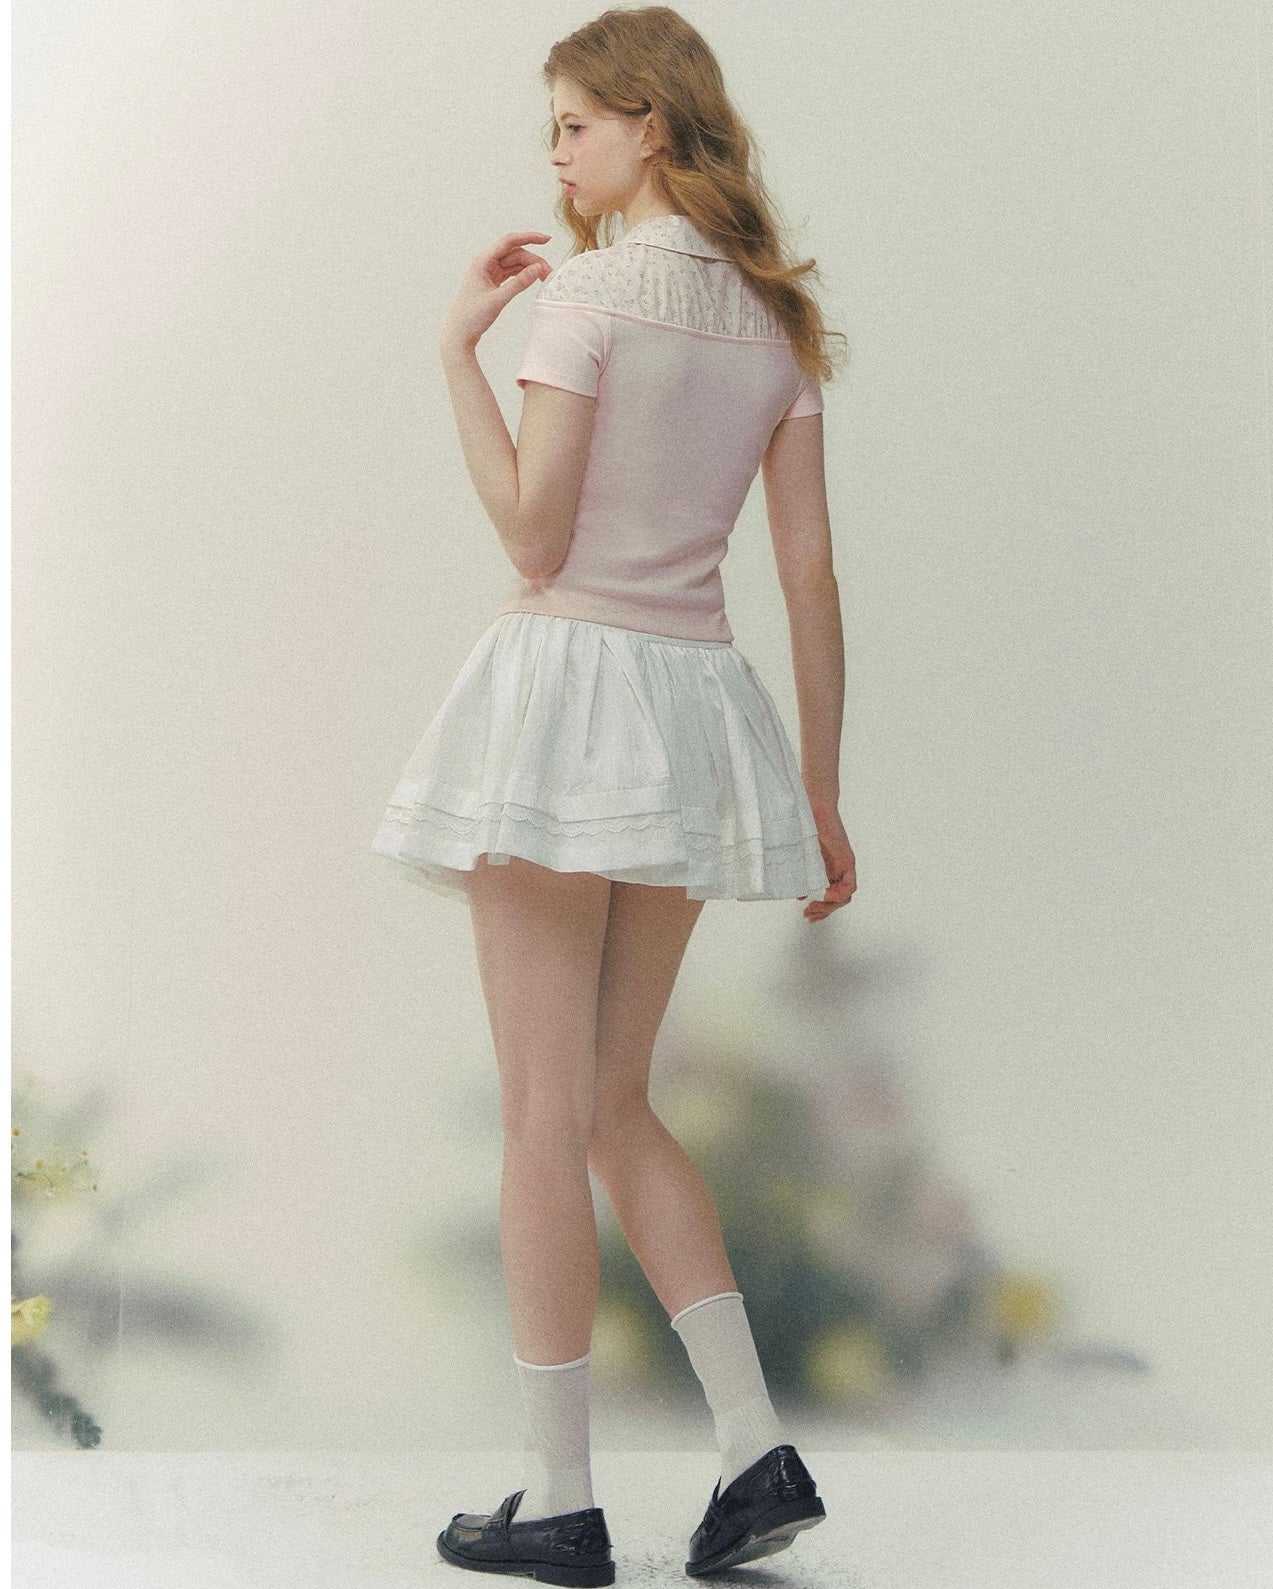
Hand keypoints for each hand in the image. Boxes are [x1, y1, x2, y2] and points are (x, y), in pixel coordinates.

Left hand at [439, 231, 553, 351]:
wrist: (459, 333)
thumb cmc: (471, 317)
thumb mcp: (498, 300)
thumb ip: (519, 284)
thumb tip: (537, 269)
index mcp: (482, 261)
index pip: (509, 242)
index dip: (529, 238)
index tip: (547, 240)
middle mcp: (485, 263)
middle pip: (514, 253)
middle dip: (533, 259)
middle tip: (548, 273)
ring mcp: (489, 272)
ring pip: (514, 263)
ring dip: (529, 267)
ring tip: (544, 278)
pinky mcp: (492, 281)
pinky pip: (511, 272)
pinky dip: (522, 275)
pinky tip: (533, 279)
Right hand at [801, 799, 856, 922]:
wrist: (813, 806)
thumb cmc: (804, 825)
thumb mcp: (801, 856)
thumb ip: (801, 874)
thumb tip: (799, 893)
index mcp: (828, 868)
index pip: (830, 896)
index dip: (821, 908)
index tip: (807, 912)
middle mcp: (838, 869)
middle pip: (838, 899)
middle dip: (823, 911)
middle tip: (809, 915)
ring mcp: (844, 865)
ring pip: (845, 895)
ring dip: (830, 906)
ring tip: (814, 909)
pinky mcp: (847, 859)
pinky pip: (850, 885)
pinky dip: (839, 894)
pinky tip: (826, 896)